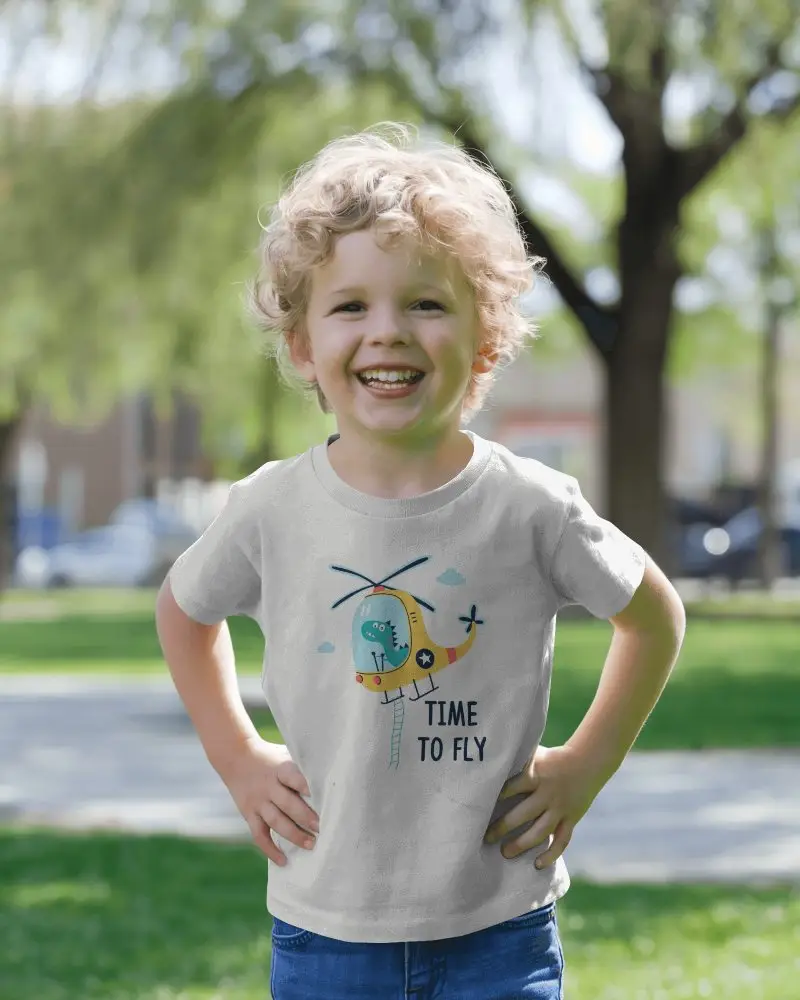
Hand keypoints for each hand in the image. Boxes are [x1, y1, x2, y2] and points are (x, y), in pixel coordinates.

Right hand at [219, 737, 318, 865]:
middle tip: (321, 828)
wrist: (236, 757)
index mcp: (280, 768)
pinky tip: (283, 861)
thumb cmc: (271, 757)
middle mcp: (268, 786)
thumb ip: (302, 767)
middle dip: (305, 817)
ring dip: (294, 835)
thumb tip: (331, 777)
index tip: (321, 797)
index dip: (306, 787)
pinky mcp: (249, 815)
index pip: (293, 777)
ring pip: (276, 822)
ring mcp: (258, 802)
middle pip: (287, 803)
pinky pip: (259, 835)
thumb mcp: (285, 754)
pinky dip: (270, 850)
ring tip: (311, 844)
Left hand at [484, 744, 601, 868]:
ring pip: (541, 830)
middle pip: (523, 813)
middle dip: (503, 826)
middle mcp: (548, 793)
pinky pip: (562, 840)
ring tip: (505, 853)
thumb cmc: (553, 758)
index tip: (480, 809)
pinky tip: (537, 864)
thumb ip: (518, 762)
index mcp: (536, 774)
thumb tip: (493, 764)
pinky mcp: (572, 819)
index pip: (512, 787)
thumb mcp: (535, 754)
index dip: (496, 798)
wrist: (588, 760)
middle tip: (486, 838)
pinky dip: (551, 854)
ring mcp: (561, 808)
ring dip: (522, 843)